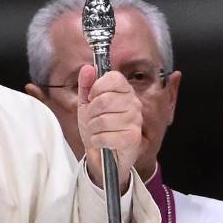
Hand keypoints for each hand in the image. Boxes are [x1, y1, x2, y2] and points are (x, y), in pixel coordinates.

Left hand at [76, 65, 142, 192]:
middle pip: (104, 100)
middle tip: (92, 120)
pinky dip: (98, 141)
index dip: (97, 87)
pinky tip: (102, 142)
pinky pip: (106, 136)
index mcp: (124, 91)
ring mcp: (135, 121)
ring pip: (103, 120)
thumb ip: (86, 85)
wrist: (102, 155)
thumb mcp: (86, 103)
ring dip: (93, 129)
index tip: (92, 97)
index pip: (113, 77)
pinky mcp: (133, 138)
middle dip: (90, 113)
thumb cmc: (96, 127)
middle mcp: (134, 103)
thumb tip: (88, 68)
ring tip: (97, 132)